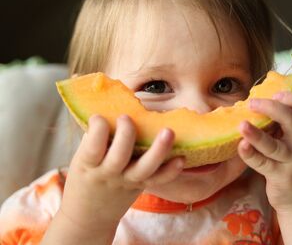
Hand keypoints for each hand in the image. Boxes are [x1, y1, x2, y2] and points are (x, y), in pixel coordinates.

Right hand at [59, 114, 184, 231]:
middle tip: (127, 118)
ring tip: (168, 131)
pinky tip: (181, 157)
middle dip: (126, 135)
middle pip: (120, 156)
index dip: (97, 130)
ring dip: (158, 150)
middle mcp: (109, 174)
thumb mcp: (80, 159)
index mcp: (88, 165)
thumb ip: (93, 138)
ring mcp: (128, 181)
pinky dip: (171, 170)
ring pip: (145, 168)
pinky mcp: (142, 186)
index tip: (99, 117)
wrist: (88, 216)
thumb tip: (109, 104)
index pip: (92, 148)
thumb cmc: (85, 177)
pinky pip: (159, 179)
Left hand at [238, 91, 291, 213]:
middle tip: (252, 103)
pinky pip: (263, 164)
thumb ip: (274, 123)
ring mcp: (291, 160)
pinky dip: (251, 155)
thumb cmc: (285, 161)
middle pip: (291, 120)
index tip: (275, 93)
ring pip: (275, 146)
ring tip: (242, 125)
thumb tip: (248, 103)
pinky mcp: (280, 176)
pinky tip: (241, 147)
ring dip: (257, 135)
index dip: (290, 97)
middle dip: (272, 108)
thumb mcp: (285, 139)